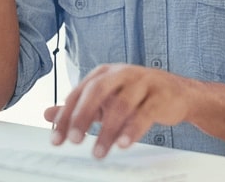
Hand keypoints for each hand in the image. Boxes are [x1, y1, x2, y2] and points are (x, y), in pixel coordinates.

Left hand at [44, 64, 194, 158]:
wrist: (177, 92)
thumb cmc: (136, 95)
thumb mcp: (105, 99)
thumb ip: (78, 106)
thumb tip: (47, 114)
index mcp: (105, 73)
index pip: (79, 92)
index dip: (66, 116)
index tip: (57, 139)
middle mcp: (122, 73)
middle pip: (97, 90)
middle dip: (83, 115)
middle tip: (74, 140)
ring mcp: (143, 82)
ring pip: (121, 103)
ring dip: (108, 130)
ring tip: (99, 152)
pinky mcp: (160, 95)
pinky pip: (145, 112)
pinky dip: (133, 129)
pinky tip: (123, 143)